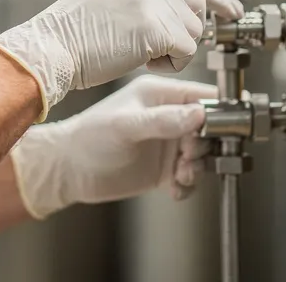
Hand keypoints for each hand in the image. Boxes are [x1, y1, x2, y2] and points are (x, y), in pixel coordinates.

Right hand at [0, 0, 241, 118]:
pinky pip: (186, 51)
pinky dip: (171, 64)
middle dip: (186, 31)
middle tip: (160, 49)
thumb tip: (179, 11)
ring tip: (140, 54)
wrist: (49, 52)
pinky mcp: (154, 27)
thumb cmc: (70, 38)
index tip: (231, 10)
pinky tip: (141, 62)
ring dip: (175, 50)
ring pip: (194, 30)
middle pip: (195, 5)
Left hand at [9, 75, 215, 218]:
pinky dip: (188, 184)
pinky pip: (190, 176)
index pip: (201, 96)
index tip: (216, 130)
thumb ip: (162, 120)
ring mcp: (167, 143)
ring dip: (198, 166)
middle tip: (188, 155)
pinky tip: (174, 188)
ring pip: (202, 154)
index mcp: (160, 95)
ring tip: (181, 174)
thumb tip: (199, 114)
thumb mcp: (125, 126)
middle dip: (205, 144)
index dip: (216, 112)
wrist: (68, 169)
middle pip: (208, 127)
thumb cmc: (89, 138)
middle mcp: (168, 117)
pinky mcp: (164, 168)